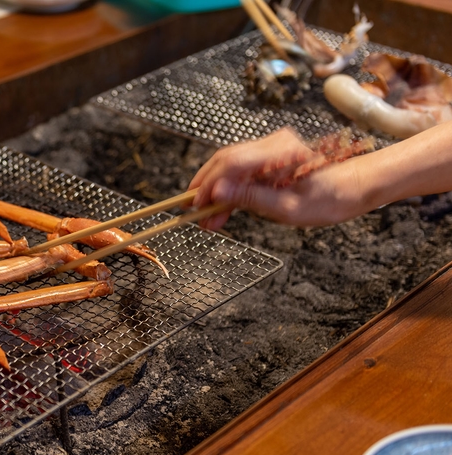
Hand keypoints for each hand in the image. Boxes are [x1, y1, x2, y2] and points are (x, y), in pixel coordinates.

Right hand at [188, 128, 365, 229]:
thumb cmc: (328, 200)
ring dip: (215, 189)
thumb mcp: (288, 208)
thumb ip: (250, 198)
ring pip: (229, 164)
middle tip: (197, 214)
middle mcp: (273, 143)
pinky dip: (228, 186)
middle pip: (225, 160)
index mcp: (280, 153)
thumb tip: (217, 193)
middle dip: (207, 188)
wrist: (352, 189)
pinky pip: (240, 167)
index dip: (209, 185)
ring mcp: (270, 146)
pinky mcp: (268, 154)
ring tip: (208, 216)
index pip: (231, 164)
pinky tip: (222, 205)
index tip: (197, 207)